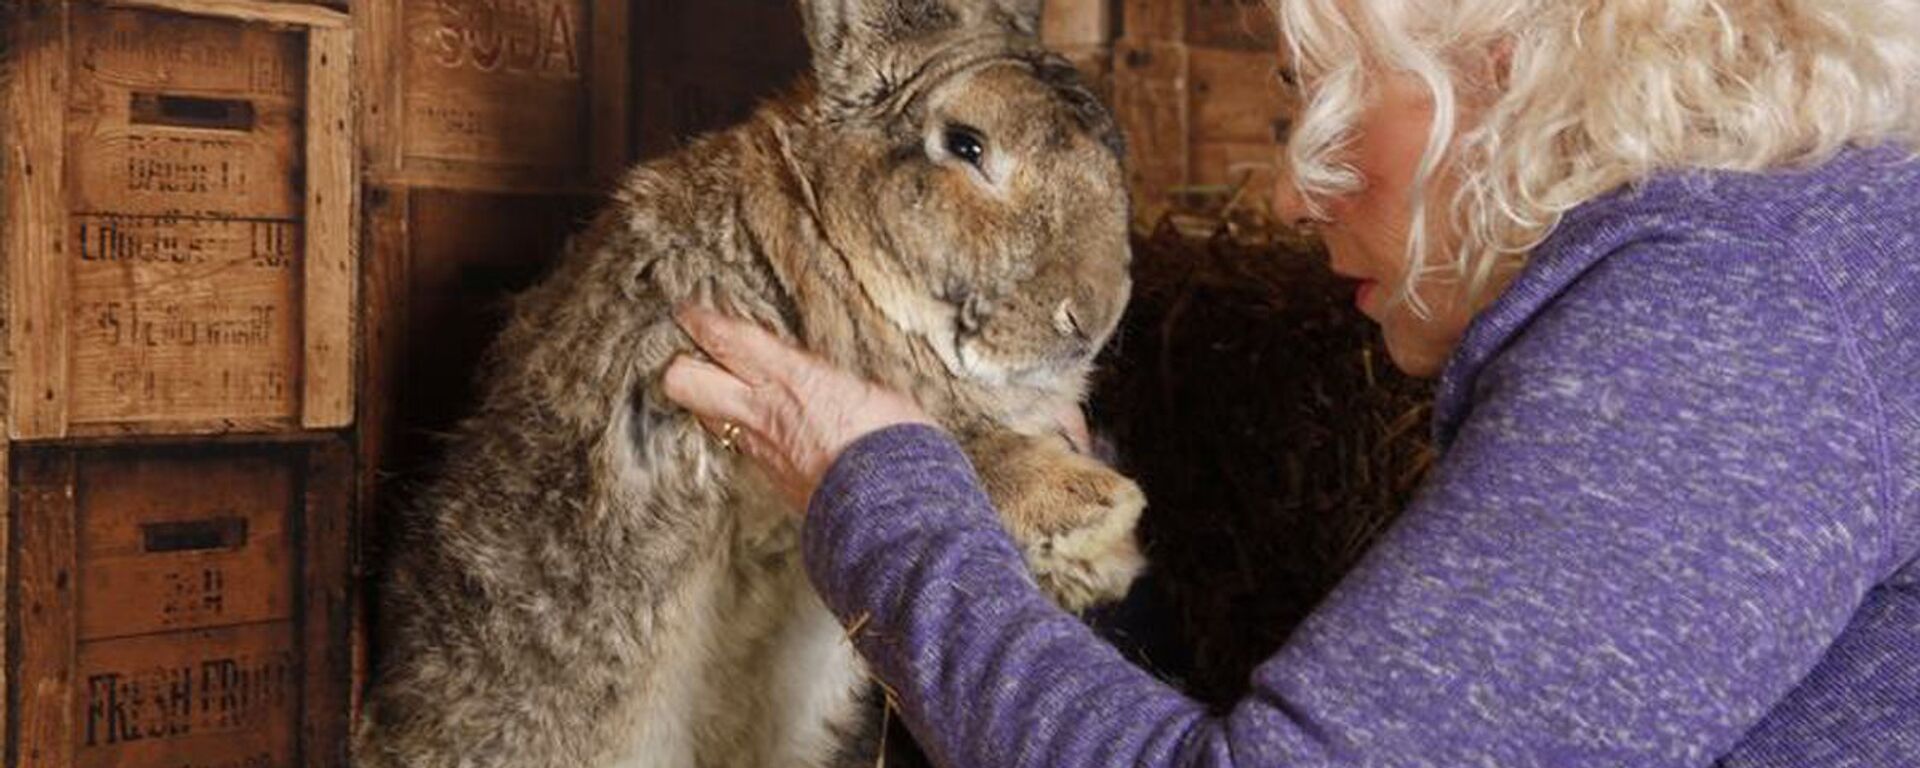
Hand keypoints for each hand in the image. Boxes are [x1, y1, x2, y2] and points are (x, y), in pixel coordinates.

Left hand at [661, 305, 935, 509]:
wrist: (894, 503)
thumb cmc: (893, 440)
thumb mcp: (867, 387)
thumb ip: (830, 378)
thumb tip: (824, 375)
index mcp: (790, 376)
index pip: (724, 339)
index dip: (698, 320)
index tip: (689, 310)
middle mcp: (762, 410)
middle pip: (683, 381)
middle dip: (680, 364)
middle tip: (691, 352)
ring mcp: (759, 447)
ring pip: (703, 415)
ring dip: (707, 400)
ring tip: (723, 386)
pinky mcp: (768, 477)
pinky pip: (738, 444)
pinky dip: (740, 431)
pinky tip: (760, 426)